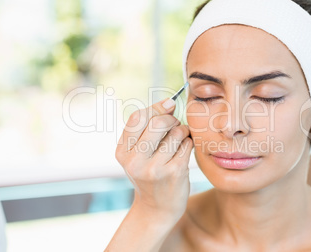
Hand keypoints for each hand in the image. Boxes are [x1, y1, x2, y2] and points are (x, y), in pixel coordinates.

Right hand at [115, 97, 192, 221]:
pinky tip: (183, 153)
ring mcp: (155, 168)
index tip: (168, 107)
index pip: (137, 117)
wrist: (157, 209)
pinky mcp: (174, 173)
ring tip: (178, 142)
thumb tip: (169, 102)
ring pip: (176, 132)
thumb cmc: (149, 174)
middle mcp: (135, 160)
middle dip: (171, 119)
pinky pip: (187, 145)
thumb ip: (147, 128)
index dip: (155, 108)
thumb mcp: (137, 153)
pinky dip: (188, 145)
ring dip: (182, 133)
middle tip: (175, 126)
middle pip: (158, 122)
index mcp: (122, 152)